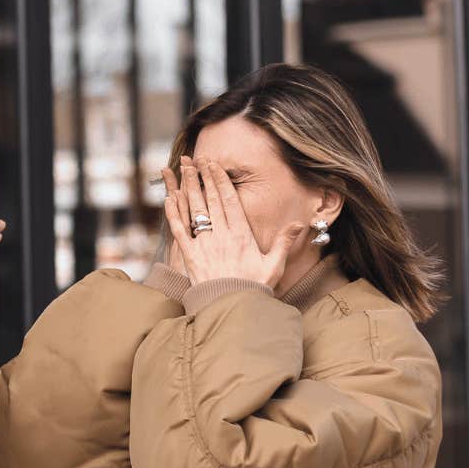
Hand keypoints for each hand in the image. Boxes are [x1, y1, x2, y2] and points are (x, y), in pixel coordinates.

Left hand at [161, 157, 307, 287]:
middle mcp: (222, 235)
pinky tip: (169, 198)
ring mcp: (204, 244)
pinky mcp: (190, 256)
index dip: (220, 180)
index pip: (229, 200)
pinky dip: (173, 213)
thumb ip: (284, 242)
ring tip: (184, 169)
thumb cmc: (254, 288)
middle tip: (196, 159)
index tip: (215, 165)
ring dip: (188, 187)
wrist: (232, 308)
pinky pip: (179, 230)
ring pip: (194, 209)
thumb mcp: (274, 265)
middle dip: (203, 177)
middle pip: (210, 199)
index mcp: (241, 234)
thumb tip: (300, 224)